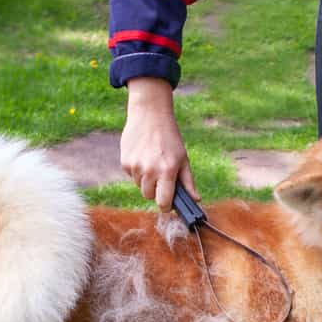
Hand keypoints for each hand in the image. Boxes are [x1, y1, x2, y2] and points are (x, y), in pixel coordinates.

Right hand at [121, 77, 197, 210]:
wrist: (150, 115)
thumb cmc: (170, 138)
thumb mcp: (183, 158)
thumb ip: (188, 182)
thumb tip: (196, 200)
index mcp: (168, 171)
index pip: (163, 202)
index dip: (165, 206)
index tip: (167, 203)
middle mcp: (150, 170)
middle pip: (149, 196)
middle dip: (155, 191)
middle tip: (160, 176)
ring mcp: (136, 167)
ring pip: (139, 186)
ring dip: (145, 180)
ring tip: (151, 162)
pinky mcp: (125, 162)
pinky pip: (131, 176)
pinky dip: (137, 171)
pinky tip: (142, 156)